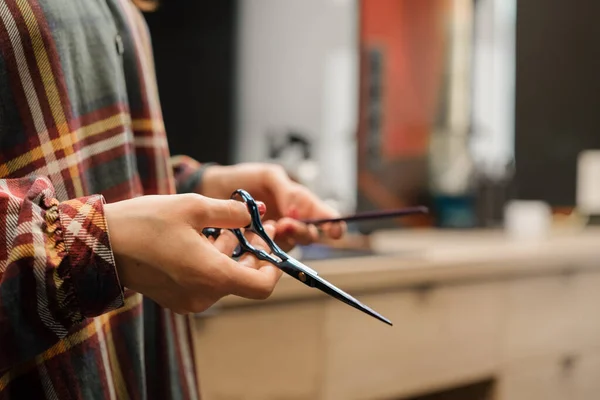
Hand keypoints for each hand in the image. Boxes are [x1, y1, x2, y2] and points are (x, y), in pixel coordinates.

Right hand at [104, 194, 282, 313]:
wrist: (100, 244)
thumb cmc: (145, 223)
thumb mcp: (193, 207)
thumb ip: (231, 211)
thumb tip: (255, 212)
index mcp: (212, 276)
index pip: (261, 286)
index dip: (273, 267)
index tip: (271, 242)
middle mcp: (203, 295)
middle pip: (243, 279)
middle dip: (254, 252)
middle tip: (259, 224)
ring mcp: (188, 300)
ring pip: (224, 278)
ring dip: (233, 254)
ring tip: (232, 224)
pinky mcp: (176, 298)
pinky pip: (206, 282)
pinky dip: (214, 262)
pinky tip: (207, 237)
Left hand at [200, 163, 345, 250]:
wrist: (211, 190)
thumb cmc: (242, 179)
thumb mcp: (268, 176)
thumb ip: (287, 190)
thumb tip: (298, 211)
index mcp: (300, 203)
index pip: (324, 216)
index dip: (333, 225)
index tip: (334, 230)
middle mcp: (292, 223)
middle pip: (310, 235)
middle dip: (302, 231)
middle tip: (286, 223)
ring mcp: (276, 238)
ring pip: (291, 246)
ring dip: (284, 239)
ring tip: (272, 227)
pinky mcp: (259, 249)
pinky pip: (270, 253)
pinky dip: (266, 246)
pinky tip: (255, 236)